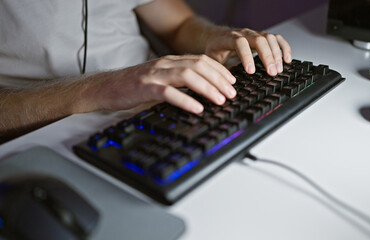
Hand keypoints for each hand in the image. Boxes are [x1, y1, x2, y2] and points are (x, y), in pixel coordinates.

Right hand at [85, 54, 235, 113]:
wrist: (107, 87)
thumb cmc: (135, 85)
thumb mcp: (160, 78)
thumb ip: (179, 81)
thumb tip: (203, 91)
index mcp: (170, 61)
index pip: (201, 60)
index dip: (220, 70)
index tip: (232, 82)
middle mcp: (165, 64)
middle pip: (199, 66)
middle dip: (219, 79)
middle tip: (232, 93)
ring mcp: (155, 74)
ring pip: (187, 75)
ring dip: (207, 88)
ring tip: (220, 100)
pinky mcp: (145, 87)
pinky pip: (169, 92)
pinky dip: (186, 100)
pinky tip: (197, 108)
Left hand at [205, 28, 291, 75]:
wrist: (215, 36)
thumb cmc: (214, 49)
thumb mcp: (211, 59)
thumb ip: (218, 69)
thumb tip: (226, 84)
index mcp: (229, 38)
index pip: (240, 43)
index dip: (247, 56)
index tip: (251, 71)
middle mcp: (244, 33)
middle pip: (259, 40)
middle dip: (267, 57)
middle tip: (272, 72)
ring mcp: (254, 34)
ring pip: (269, 38)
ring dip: (276, 54)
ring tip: (278, 69)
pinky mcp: (262, 37)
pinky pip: (276, 39)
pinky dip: (284, 48)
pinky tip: (287, 59)